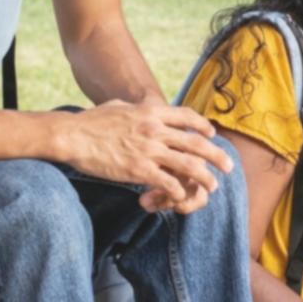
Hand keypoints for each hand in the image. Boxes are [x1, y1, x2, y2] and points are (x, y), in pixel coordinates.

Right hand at [48, 102, 232, 214]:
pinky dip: (178, 191)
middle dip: (217, 155)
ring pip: (189, 165)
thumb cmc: (92, 121)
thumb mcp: (120, 106)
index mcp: (152, 112)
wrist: (73, 136)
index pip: (187, 117)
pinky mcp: (139, 170)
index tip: (212, 134)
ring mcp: (149, 150)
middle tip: (229, 166)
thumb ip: (138, 107)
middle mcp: (155, 129)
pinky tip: (180, 197)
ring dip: (205, 177)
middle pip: (197, 142)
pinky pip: (168, 182)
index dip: (203, 126)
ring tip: (213, 186)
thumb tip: (146, 104)